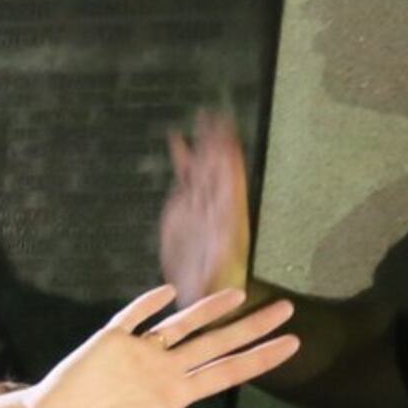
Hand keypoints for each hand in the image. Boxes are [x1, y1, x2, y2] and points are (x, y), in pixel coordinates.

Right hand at [19, 283, 297, 407]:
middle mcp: (163, 370)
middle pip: (216, 344)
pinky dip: (152, 303)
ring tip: (242, 293)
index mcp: (174, 395)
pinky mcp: (110, 340)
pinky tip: (170, 291)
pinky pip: (135, 316)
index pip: (228, 372)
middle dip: (253, 328)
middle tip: (287, 310)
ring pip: (183, 325)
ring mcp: (138, 353)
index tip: (293, 344)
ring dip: (211, 309)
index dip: (261, 358)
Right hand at [160, 112, 253, 304]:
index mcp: (229, 219)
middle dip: (218, 142)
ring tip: (204, 117)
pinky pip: (185, 176)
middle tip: (216, 115)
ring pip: (204, 167)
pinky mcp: (183, 207)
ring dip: (204, 143)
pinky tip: (177, 139)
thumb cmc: (215, 288)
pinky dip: (182, 158)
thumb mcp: (217, 280)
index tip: (229, 140)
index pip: (230, 184)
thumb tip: (220, 257)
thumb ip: (216, 268)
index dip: (229, 162)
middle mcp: (216, 207)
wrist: (201, 292)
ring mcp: (200, 204)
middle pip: (219, 167)